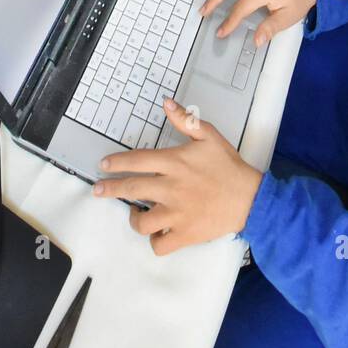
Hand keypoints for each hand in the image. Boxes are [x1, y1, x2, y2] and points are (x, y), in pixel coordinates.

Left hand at [93, 104, 262, 254]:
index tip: (104, 165)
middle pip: (131, 188)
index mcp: (175, 163)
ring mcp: (176, 213)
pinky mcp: (184, 234)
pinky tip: (157, 233)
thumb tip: (166, 103)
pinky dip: (155, 241)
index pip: (137, 161)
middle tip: (98, 190)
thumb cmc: (228, 166)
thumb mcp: (209, 136)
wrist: (249, 198)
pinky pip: (159, 244)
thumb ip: (185, 120)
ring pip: (141, 222)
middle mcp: (171, 188)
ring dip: (134, 218)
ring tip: (135, 214)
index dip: (117, 163)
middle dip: (110, 189)